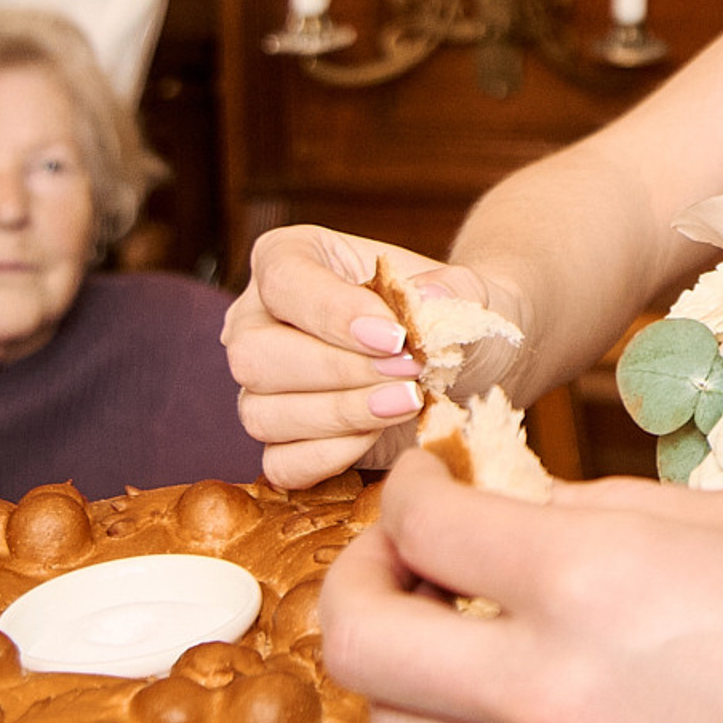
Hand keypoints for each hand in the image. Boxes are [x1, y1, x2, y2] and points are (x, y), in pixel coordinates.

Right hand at [223, 227, 523, 490]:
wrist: (467, 363)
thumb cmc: (451, 315)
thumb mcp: (468, 291)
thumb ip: (452, 289)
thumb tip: (426, 299)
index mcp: (289, 259)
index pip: (283, 279)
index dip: (333, 312)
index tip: (394, 336)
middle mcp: (257, 321)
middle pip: (254, 354)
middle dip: (338, 369)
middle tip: (407, 371)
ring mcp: (259, 386)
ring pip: (262, 413)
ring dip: (342, 413)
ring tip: (407, 401)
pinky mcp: (279, 442)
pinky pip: (279, 463)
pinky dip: (331, 455)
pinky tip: (380, 434)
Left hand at [320, 457, 722, 722]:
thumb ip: (608, 512)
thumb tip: (523, 510)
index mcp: (591, 582)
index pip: (427, 531)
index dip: (411, 490)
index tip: (428, 476)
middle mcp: (545, 689)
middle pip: (363, 643)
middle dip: (359, 578)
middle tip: (400, 550)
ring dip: (403, 661)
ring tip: (454, 620)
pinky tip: (512, 687)